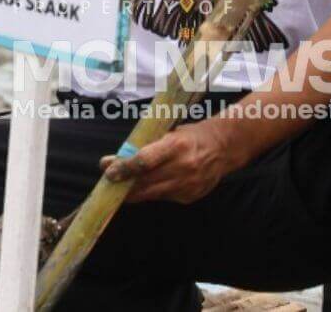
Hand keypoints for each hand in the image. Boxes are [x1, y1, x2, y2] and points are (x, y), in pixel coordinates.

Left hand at [99, 120, 240, 203]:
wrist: (223, 148)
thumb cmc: (190, 136)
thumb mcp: (169, 134)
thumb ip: (147, 147)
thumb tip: (119, 159)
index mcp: (175, 146)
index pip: (144, 161)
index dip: (124, 167)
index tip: (107, 169)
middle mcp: (182, 167)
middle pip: (145, 181)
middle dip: (122, 183)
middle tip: (107, 182)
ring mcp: (188, 185)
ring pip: (151, 194)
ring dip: (132, 192)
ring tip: (118, 188)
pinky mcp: (190, 197)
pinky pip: (163, 197)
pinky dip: (152, 193)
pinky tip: (145, 188)